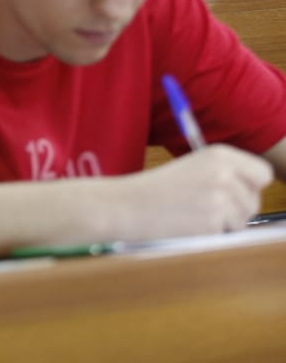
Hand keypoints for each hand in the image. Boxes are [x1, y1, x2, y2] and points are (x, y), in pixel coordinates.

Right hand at [108, 145, 270, 240]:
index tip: (234, 191)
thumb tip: (253, 190)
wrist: (127, 205)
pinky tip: (188, 225)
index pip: (262, 173)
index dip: (250, 185)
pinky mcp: (214, 223)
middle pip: (254, 200)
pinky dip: (210, 234)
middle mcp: (224, 174)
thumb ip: (225, 173)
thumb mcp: (193, 167)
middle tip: (205, 206)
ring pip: (242, 220)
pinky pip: (226, 234)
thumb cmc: (156, 189)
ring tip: (193, 215)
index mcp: (220, 155)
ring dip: (223, 224)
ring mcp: (220, 199)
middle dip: (236, 209)